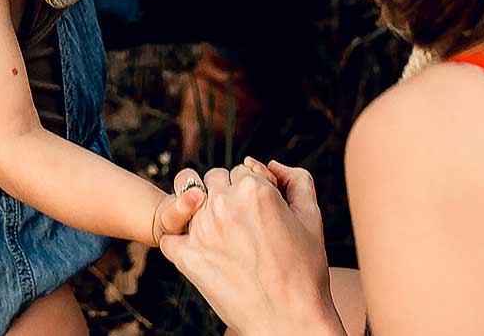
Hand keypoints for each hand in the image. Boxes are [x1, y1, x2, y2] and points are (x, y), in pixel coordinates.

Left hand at [159, 162, 339, 333]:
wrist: (290, 321)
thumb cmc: (306, 271)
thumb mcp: (312, 217)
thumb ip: (296, 179)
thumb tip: (271, 164)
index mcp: (255, 189)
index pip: (243, 170)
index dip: (254, 189)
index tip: (262, 212)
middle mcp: (224, 203)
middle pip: (215, 179)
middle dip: (226, 194)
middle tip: (242, 225)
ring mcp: (202, 230)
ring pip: (189, 199)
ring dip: (201, 209)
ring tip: (219, 234)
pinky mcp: (187, 257)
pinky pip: (171, 235)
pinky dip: (180, 240)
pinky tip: (197, 250)